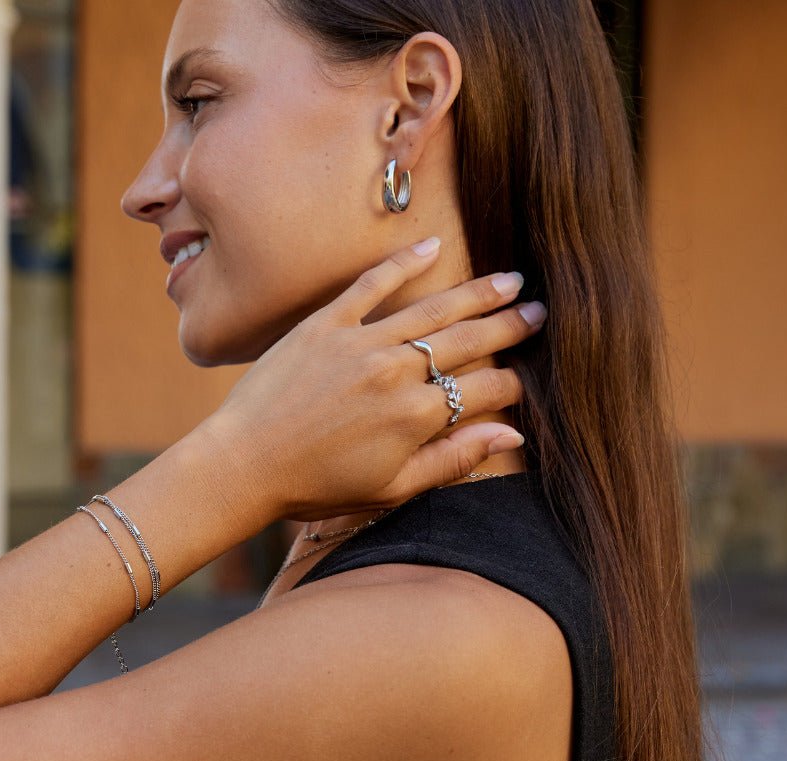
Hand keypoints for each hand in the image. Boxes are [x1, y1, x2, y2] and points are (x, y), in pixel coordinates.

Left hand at [202, 239, 543, 522]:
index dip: (514, 384)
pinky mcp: (326, 323)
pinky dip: (404, 264)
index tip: (529, 377)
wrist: (243, 464)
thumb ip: (453, 459)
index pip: (485, 390)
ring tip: (512, 280)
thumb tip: (512, 435)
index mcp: (417, 417)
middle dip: (511, 327)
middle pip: (469, 341)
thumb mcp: (391, 487)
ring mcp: (361, 342)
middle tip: (542, 313)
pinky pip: (372, 284)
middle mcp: (397, 372)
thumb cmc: (316, 486)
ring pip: (434, 309)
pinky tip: (434, 247)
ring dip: (477, 293)